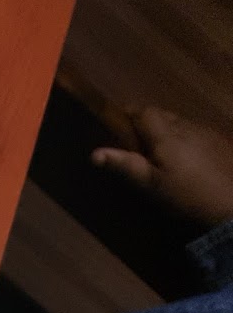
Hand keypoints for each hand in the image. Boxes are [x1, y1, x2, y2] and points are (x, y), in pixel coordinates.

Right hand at [93, 107, 232, 229]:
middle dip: (146, 122)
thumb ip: (125, 165)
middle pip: (162, 114)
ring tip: (159, 152)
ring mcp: (205, 131)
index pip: (144, 111)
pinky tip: (185, 158)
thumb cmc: (187, 194)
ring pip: (179, 122)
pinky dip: (183, 138)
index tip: (118, 126)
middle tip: (136, 143)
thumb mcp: (151, 185)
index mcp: (165, 135)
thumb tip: (94, 153)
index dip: (130, 114)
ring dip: (166, 130)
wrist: (232, 200)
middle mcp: (185, 126)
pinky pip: (194, 131)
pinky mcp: (218, 140)